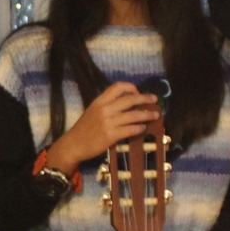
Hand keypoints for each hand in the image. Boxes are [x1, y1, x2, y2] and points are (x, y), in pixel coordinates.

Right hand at [44, 82, 161, 174]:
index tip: (138, 92)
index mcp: (100, 101)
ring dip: (147, 115)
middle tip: (154, 100)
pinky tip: (143, 128)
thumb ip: (107, 106)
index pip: (118, 86)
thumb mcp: (93, 111)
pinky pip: (131, 129)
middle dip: (145, 98)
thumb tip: (127, 104)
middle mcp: (105, 109)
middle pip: (130, 99)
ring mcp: (109, 122)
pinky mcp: (112, 135)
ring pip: (134, 115)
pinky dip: (139, 128)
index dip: (131, 87)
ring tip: (155, 115)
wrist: (74, 144)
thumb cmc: (84, 129)